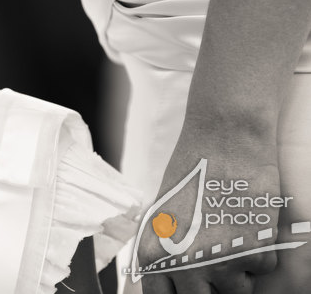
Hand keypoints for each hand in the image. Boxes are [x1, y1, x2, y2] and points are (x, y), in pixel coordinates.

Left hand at [136, 128, 279, 293]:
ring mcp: (219, 262)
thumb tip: (171, 282)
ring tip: (233, 236)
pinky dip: (261, 253)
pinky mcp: (253, 253)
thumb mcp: (163, 214)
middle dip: (213, 287)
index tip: (193, 288)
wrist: (224, 139)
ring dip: (240, 272)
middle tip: (218, 261)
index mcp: (154, 253)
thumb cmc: (191, 171)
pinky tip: (249, 223)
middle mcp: (183, 263)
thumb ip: (165, 252)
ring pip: (238, 292)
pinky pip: (262, 271)